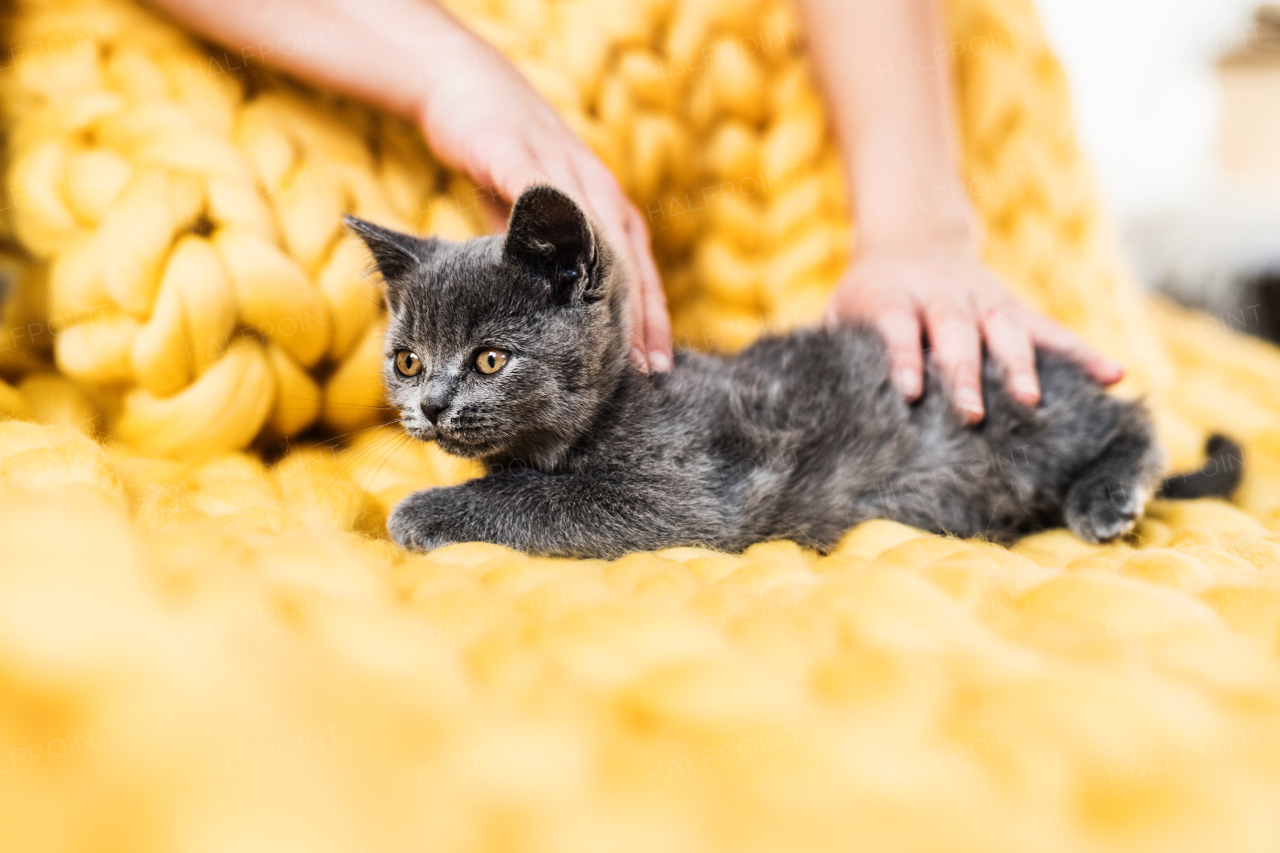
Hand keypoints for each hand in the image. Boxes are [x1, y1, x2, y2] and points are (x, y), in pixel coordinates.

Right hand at [414, 37, 671, 372]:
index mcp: (607, 211)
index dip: (648, 322)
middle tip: (644, 369)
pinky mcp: (517, 153)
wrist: (469, 88)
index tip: (656, 369)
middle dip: (638, 317)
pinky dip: (553, 228)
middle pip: (627, 261)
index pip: (636, 274)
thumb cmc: (509, 163)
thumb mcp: (537, 224)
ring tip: (612, 335)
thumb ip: (553, 266)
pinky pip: (539, 194)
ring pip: (595, 233)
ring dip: (608, 284)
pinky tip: (559, 267)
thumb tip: (562, 323)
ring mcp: (560, 170)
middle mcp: (597, 190)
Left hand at [826, 238, 1124, 423]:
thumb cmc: (869, 295)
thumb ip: (833, 346)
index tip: (912, 392)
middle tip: (974, 413)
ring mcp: (982, 300)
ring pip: (1006, 329)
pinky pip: (1051, 329)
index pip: (898, 327)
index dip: (905, 357)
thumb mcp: (841, 310)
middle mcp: (942, 297)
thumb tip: (804, 395)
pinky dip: (1082, 351)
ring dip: (1021, 365)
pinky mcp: (1014, 306)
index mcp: (893, 298)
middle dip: (966, 372)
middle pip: (955, 332)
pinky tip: (1114, 375)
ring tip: (1034, 401)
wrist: (910, 238)